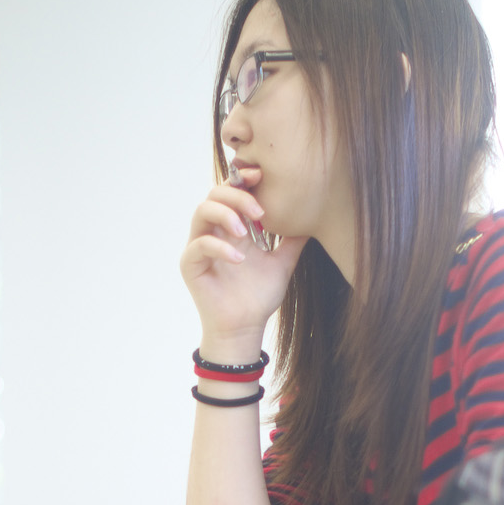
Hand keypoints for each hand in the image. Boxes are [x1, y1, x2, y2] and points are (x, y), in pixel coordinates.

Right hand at [182, 168, 309, 355]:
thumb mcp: (283, 263)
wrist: (245, 328)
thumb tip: (313, 218)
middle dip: (237, 195)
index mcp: (232, 227)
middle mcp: (213, 232)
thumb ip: (292, 240)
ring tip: (246, 232)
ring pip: (201, 212)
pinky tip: (240, 259)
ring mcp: (199, 247)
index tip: (262, 176)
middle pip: (214, 194)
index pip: (231, 192)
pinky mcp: (190, 265)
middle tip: (260, 210)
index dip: (243, 179)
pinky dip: (220, 247)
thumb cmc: (259, 297)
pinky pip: (199, 245)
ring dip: (225, 215)